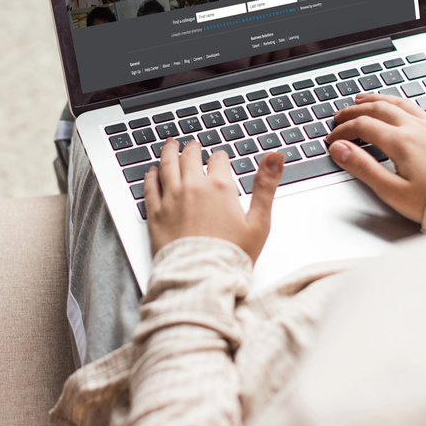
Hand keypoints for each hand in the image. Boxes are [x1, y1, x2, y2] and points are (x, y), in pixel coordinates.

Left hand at [144, 138, 284, 261]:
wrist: (201, 279)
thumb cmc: (231, 256)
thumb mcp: (259, 221)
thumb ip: (266, 185)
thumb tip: (276, 156)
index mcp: (219, 187)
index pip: (219, 160)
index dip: (220, 158)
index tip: (220, 160)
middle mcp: (192, 188)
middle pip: (190, 157)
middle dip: (193, 149)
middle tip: (192, 146)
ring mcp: (171, 199)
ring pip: (167, 165)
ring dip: (169, 153)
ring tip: (170, 145)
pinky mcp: (155, 214)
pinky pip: (150, 187)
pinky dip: (151, 176)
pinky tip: (152, 172)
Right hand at [325, 93, 425, 221]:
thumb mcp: (390, 189)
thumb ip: (362, 166)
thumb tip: (339, 149)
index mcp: (401, 141)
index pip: (362, 126)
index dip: (343, 131)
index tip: (332, 139)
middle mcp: (416, 128)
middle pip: (377, 108)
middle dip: (354, 111)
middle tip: (339, 117)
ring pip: (397, 103)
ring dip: (375, 100)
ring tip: (361, 100)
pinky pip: (414, 107)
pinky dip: (396, 102)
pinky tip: (394, 106)